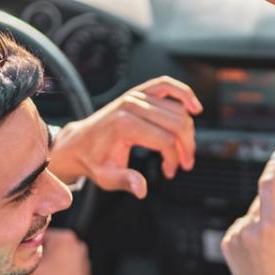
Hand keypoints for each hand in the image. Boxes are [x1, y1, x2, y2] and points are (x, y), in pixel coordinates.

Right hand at [8, 228, 91, 274]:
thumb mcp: (25, 268)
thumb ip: (17, 256)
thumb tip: (14, 251)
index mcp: (64, 238)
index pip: (36, 239)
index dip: (20, 251)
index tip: (12, 262)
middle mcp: (76, 248)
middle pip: (42, 259)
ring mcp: (80, 264)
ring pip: (48, 272)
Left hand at [48, 76, 202, 198]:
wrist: (80, 142)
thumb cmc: (93, 160)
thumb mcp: (106, 177)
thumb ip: (125, 182)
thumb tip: (141, 188)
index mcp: (124, 125)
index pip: (165, 141)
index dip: (173, 159)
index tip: (170, 173)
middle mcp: (132, 106)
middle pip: (177, 124)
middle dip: (186, 146)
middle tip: (184, 164)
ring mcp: (136, 96)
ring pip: (178, 110)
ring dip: (188, 131)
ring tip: (184, 149)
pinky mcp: (140, 91)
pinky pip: (167, 86)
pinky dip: (184, 94)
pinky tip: (195, 107)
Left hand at [221, 148, 274, 274]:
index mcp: (269, 228)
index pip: (267, 186)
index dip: (274, 168)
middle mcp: (246, 230)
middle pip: (264, 201)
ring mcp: (233, 237)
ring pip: (253, 213)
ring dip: (267, 221)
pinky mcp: (226, 244)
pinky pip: (242, 225)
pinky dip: (253, 231)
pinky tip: (262, 251)